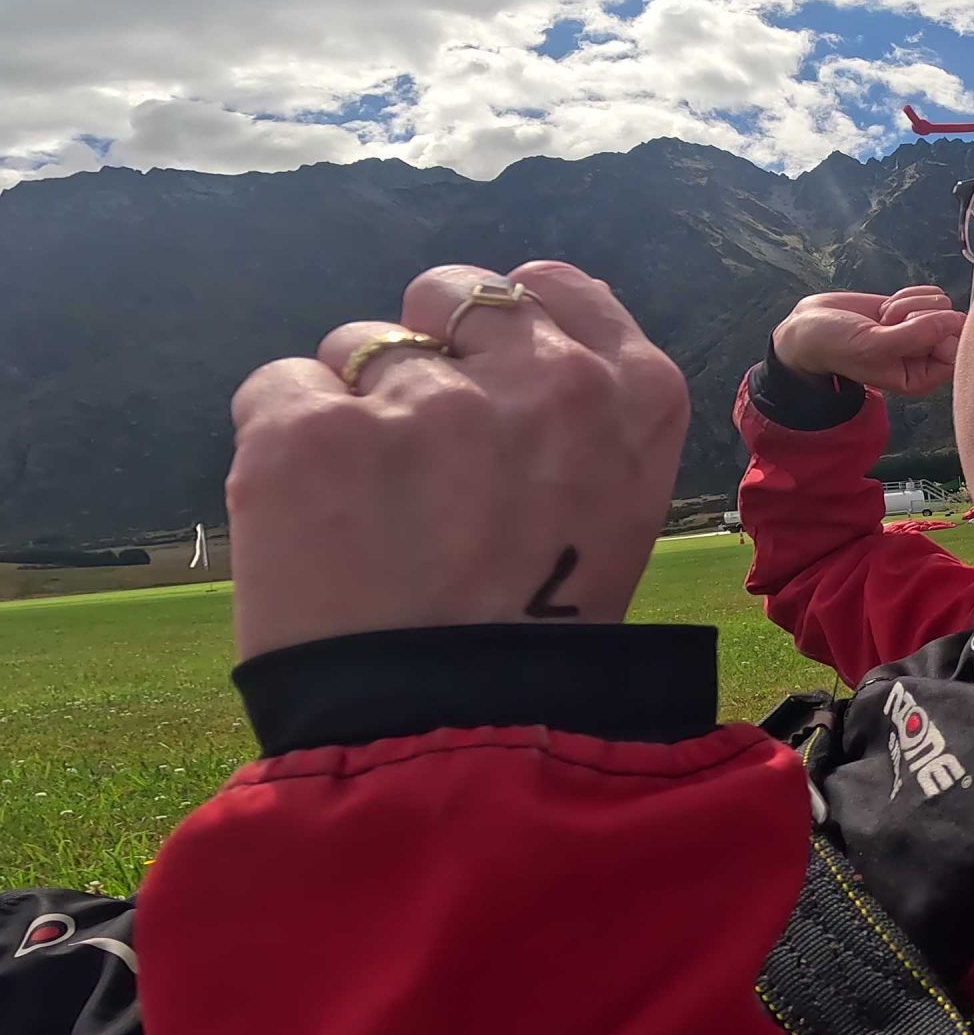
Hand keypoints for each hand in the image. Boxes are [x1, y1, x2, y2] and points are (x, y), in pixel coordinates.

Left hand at [226, 261, 691, 659]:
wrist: (453, 746)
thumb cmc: (537, 649)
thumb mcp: (614, 519)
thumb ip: (581, 427)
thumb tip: (509, 358)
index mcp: (634, 398)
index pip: (557, 287)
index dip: (509, 323)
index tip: (485, 366)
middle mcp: (543, 380)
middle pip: (454, 292)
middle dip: (427, 348)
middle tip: (415, 447)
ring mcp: (427, 400)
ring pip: (360, 344)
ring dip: (355, 411)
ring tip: (370, 518)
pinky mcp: (313, 431)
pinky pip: (278, 387)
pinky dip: (280, 447)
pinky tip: (312, 524)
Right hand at [770, 286, 963, 396]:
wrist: (810, 326)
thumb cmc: (837, 346)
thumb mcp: (874, 345)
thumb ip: (916, 335)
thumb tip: (956, 319)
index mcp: (920, 378)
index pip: (956, 353)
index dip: (937, 333)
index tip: (908, 329)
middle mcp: (926, 357)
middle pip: (952, 325)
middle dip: (918, 315)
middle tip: (887, 324)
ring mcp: (921, 331)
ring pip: (942, 305)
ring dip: (909, 304)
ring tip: (883, 318)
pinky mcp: (913, 309)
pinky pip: (931, 294)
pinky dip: (908, 294)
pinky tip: (886, 307)